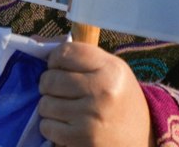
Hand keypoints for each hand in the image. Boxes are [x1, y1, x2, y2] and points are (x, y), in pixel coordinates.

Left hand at [37, 42, 153, 146]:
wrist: (144, 139)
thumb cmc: (118, 99)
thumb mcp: (108, 71)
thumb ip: (76, 55)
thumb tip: (34, 40)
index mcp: (111, 68)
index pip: (63, 52)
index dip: (55, 60)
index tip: (60, 68)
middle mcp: (103, 90)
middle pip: (49, 79)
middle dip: (49, 86)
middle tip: (62, 92)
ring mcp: (92, 115)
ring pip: (45, 104)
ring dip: (50, 108)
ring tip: (68, 110)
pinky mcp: (83, 137)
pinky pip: (47, 126)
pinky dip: (52, 127)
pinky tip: (68, 126)